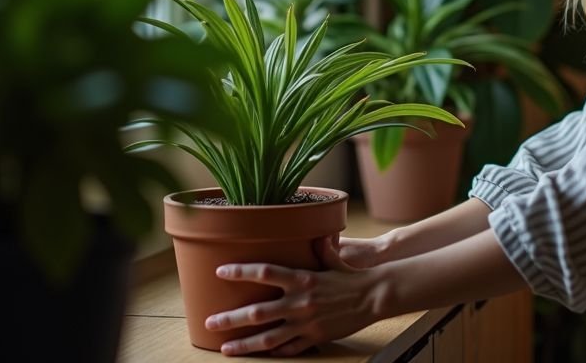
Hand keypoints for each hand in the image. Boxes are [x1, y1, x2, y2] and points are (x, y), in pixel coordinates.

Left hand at [206, 238, 388, 356]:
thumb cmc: (353, 276)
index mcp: (302, 279)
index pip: (265, 272)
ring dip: (244, 344)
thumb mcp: (334, 259)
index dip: (241, 272)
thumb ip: (320, 248)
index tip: (220, 271)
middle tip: (210, 321)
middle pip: (258, 312)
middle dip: (231, 318)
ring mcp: (306, 323)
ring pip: (268, 338)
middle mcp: (300, 302)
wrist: (375, 296)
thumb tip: (315, 233)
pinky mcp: (315, 337)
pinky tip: (259, 355)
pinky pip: (290, 349)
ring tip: (225, 349)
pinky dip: (274, 352)